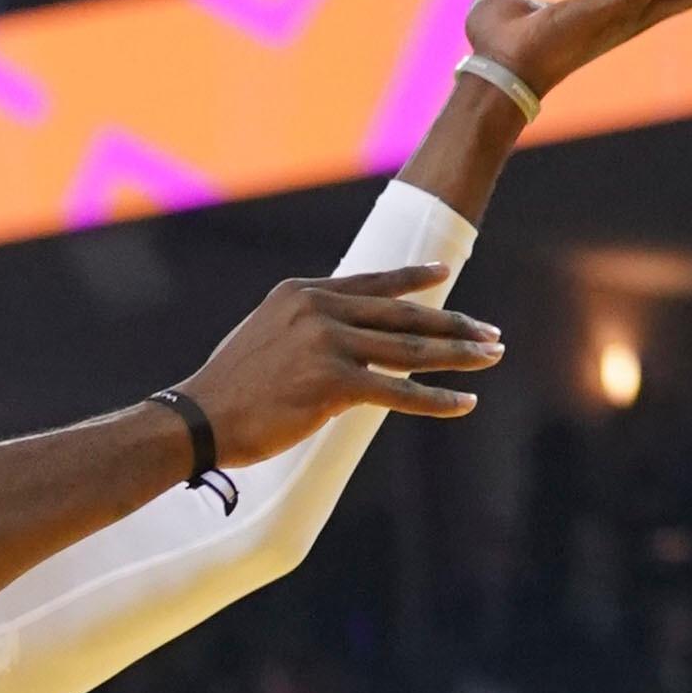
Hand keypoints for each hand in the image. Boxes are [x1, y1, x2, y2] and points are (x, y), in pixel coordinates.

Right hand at [173, 266, 505, 467]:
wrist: (200, 418)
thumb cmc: (229, 387)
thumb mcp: (266, 335)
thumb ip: (304, 325)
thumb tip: (341, 334)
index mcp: (301, 293)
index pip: (370, 283)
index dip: (412, 278)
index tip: (444, 274)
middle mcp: (318, 310)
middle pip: (402, 314)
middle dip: (453, 323)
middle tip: (491, 331)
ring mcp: (326, 343)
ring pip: (409, 348)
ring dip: (457, 354)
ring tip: (490, 357)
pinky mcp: (333, 382)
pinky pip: (398, 391)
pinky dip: (436, 399)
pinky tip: (464, 402)